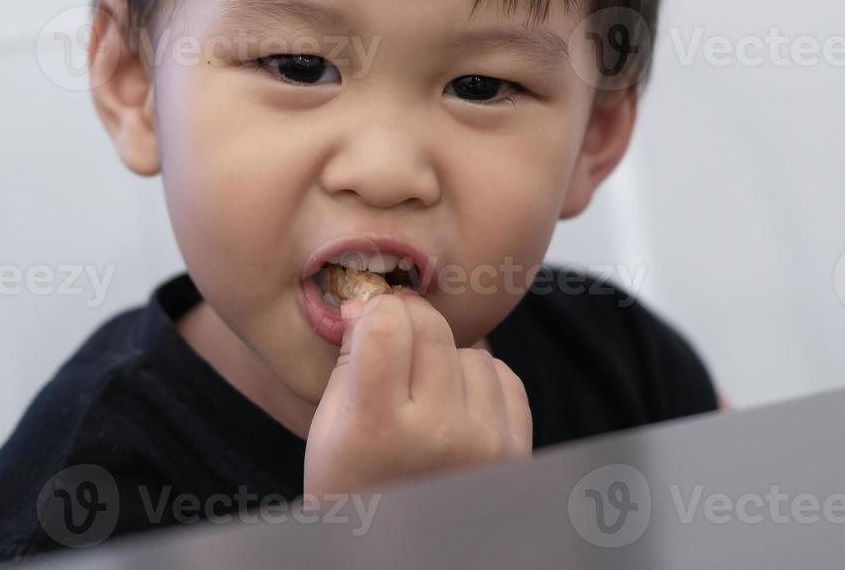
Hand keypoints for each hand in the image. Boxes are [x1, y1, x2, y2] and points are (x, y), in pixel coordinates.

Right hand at [303, 288, 532, 500]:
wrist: (402, 554)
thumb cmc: (354, 487)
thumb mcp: (328, 428)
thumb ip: (350, 358)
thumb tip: (369, 300)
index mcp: (378, 427)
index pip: (387, 324)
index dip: (374, 311)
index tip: (366, 321)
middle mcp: (438, 433)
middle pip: (431, 327)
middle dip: (408, 324)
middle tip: (392, 345)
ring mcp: (485, 443)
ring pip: (470, 350)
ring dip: (445, 360)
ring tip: (422, 398)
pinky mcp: (516, 451)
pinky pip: (502, 376)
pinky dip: (478, 383)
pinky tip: (454, 410)